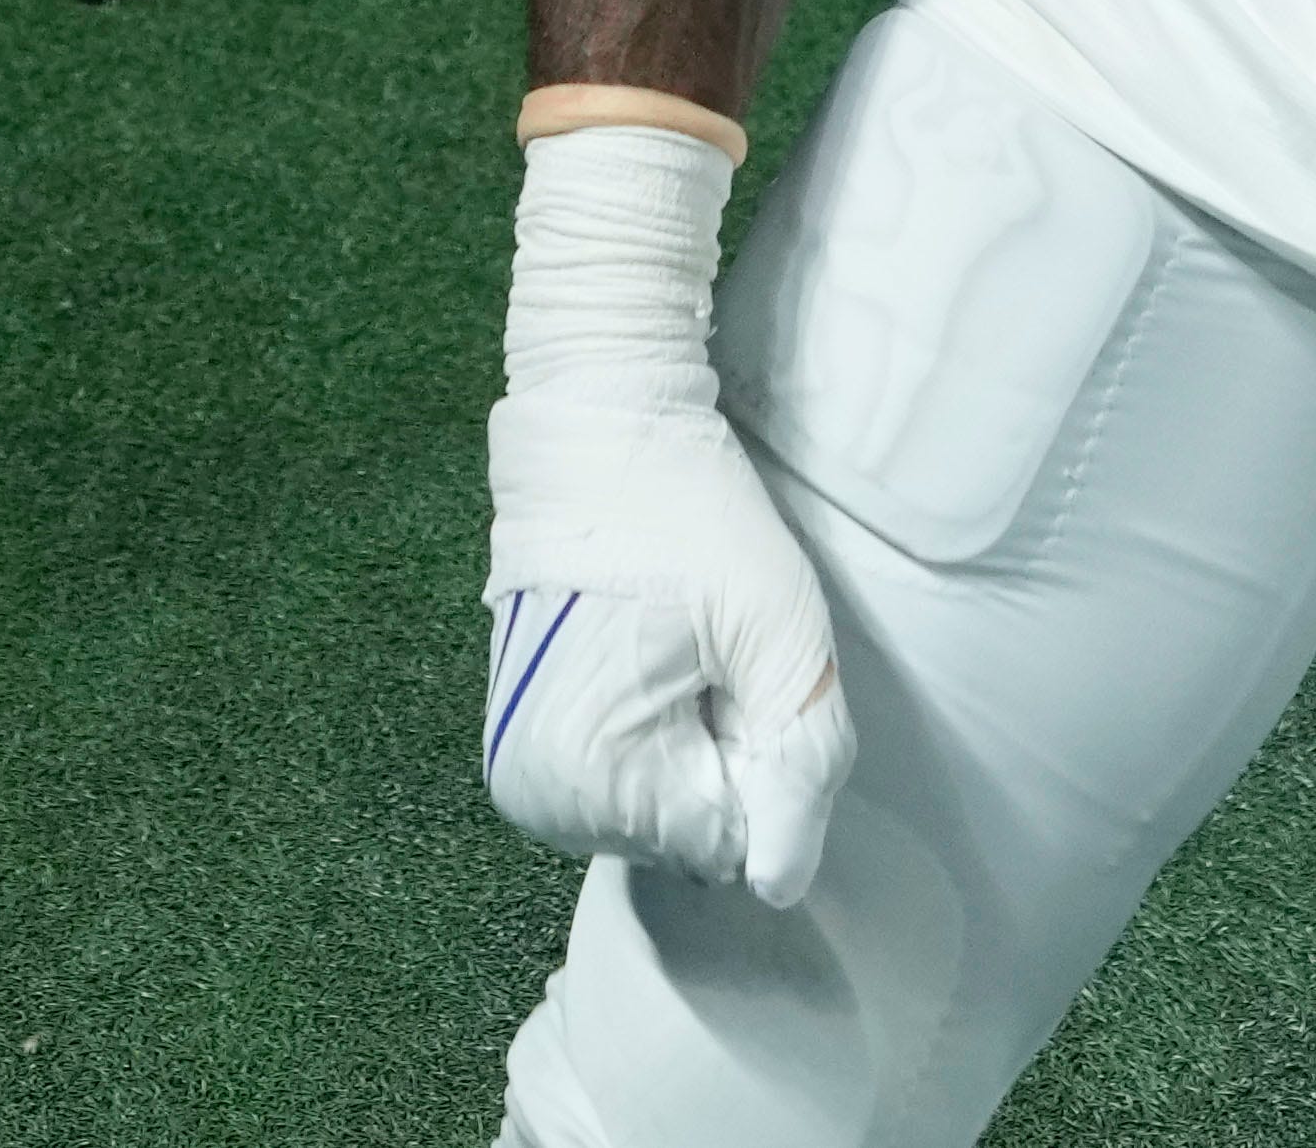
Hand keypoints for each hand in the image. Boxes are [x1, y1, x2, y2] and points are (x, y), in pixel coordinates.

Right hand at [479, 127, 847, 906]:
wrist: (599, 428)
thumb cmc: (697, 519)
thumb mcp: (780, 631)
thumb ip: (795, 766)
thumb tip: (778, 887)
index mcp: (587, 774)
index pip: (727, 840)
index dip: (755, 752)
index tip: (730, 665)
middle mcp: (534, 796)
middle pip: (688, 833)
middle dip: (721, 753)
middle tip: (705, 649)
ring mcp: (520, 771)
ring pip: (661, 811)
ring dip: (689, 743)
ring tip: (674, 646)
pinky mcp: (524, 742)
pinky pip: (625, 780)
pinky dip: (655, 732)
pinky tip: (646, 656)